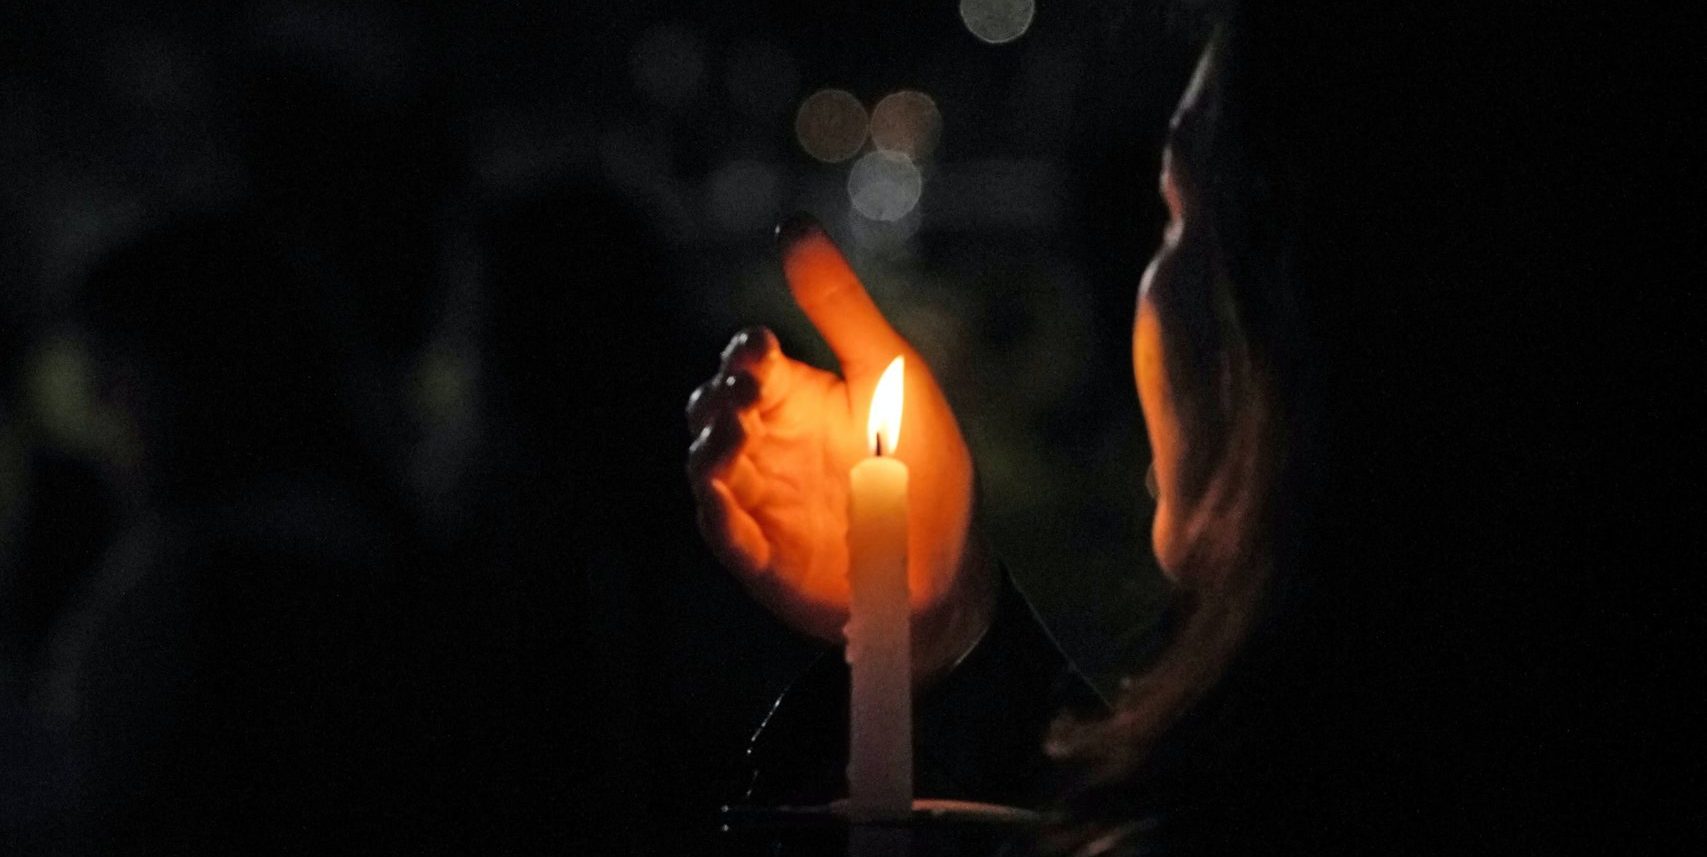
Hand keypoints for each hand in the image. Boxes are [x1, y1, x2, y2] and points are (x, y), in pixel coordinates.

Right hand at [687, 215, 995, 684]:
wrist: (949, 562)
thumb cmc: (923, 461)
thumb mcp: (889, 371)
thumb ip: (838, 304)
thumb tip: (792, 223)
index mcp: (794, 395)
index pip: (746, 360)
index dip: (745, 352)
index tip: (762, 348)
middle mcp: (766, 443)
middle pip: (711, 409)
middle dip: (719, 398)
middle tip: (745, 393)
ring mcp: (759, 499)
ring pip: (706, 467)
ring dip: (709, 449)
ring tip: (731, 437)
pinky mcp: (760, 555)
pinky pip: (723, 532)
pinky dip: (717, 514)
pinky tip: (723, 498)